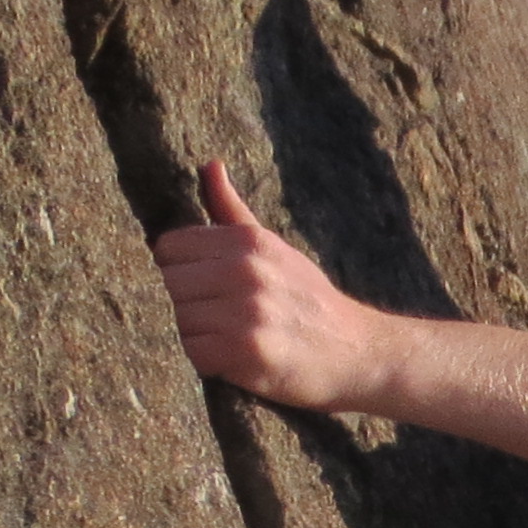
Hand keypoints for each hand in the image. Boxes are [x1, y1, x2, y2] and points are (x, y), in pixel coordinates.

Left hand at [152, 164, 391, 408]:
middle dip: (189, 304)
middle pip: (170, 285)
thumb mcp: (273, 247)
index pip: (168, 248)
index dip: (181, 270)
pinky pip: (195, 353)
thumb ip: (231, 209)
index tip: (207, 286)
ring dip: (200, 335)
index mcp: (248, 242)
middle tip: (222, 317)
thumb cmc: (308, 299)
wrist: (359, 352)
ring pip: (180, 320)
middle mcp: (247, 271)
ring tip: (232, 337)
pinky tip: (237, 359)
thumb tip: (209, 165)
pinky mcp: (249, 351)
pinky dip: (210, 362)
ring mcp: (247, 312)